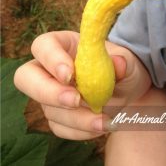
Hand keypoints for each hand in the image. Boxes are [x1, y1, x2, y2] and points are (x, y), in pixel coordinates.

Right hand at [14, 31, 150, 139]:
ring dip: (75, 118)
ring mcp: (50, 93)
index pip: (43, 45)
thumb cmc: (123, 68)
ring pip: (46, 108)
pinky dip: (79, 130)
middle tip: (75, 101)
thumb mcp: (128, 61)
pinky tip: (100, 125)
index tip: (70, 74)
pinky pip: (59, 127)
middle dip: (48, 92)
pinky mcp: (57, 115)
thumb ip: (123, 62)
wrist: (127, 90)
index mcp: (64, 45)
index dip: (51, 59)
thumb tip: (118, 64)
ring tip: (105, 120)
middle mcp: (51, 69)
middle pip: (26, 77)